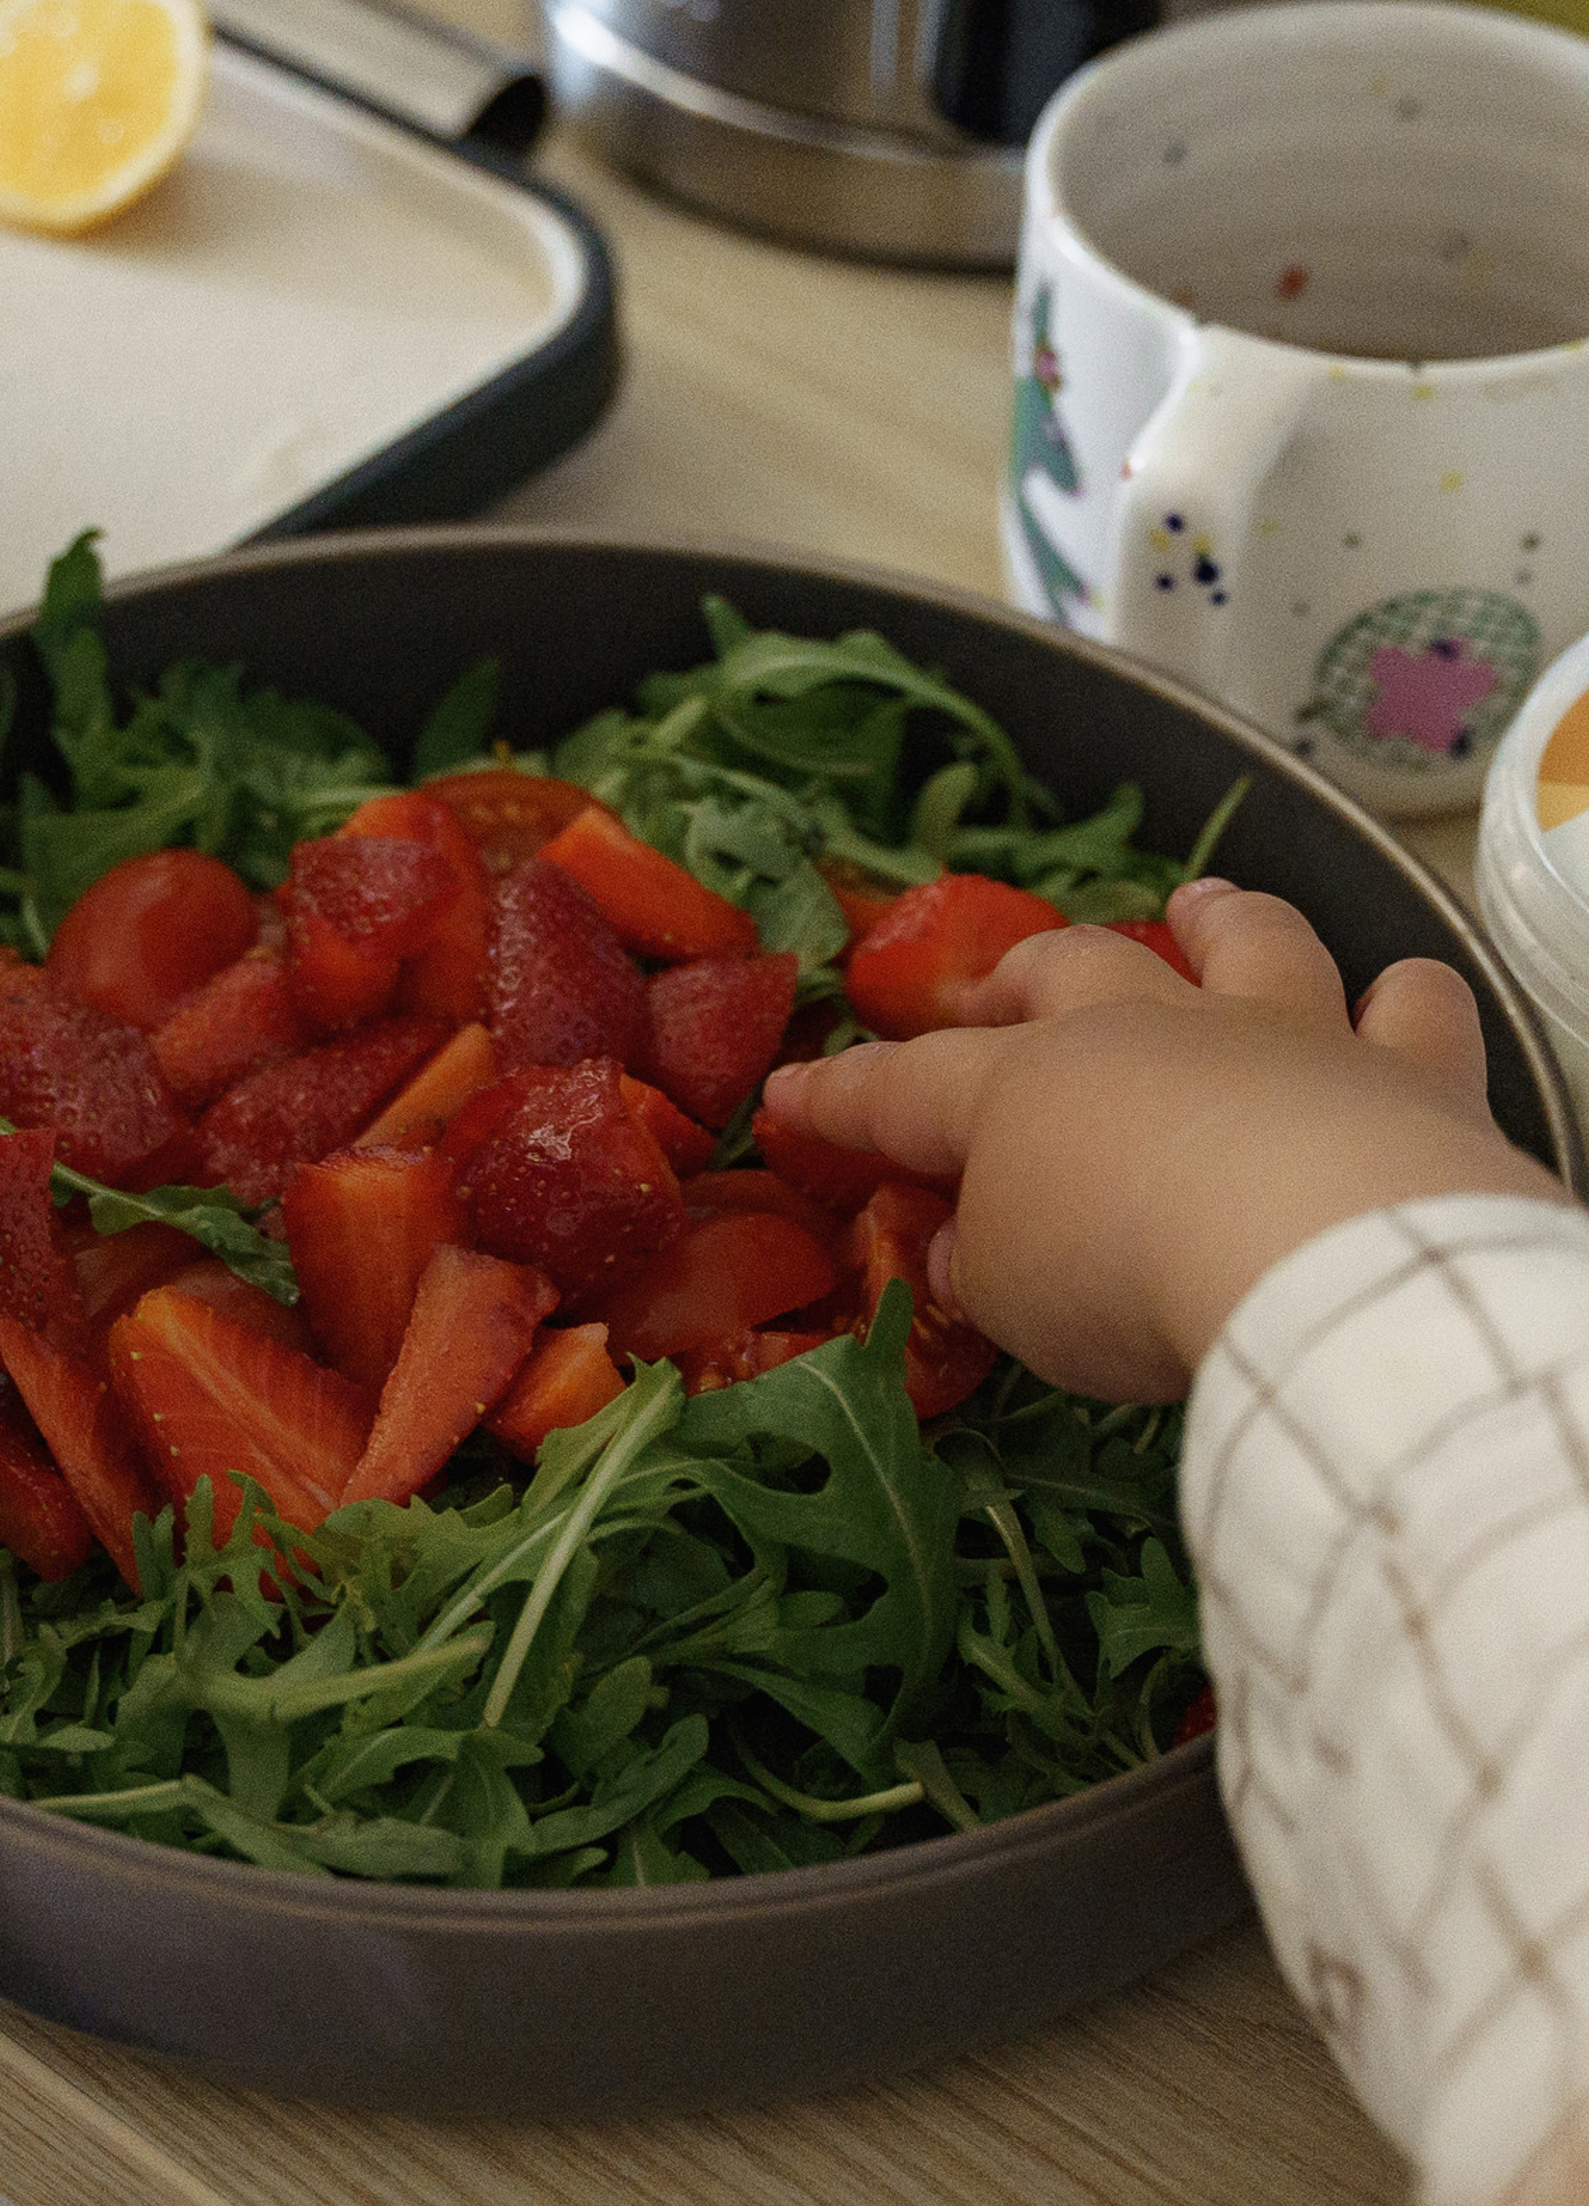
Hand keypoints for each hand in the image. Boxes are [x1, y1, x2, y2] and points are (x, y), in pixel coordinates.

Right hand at [760, 881, 1561, 1400]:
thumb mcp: (1014, 1302)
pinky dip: (1403, 999)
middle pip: (1072, 971)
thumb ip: (984, 1265)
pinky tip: (1398, 995)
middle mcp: (1151, 1031)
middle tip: (1002, 992)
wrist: (1315, 1250)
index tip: (791, 1095)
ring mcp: (1285, 1034)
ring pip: (1250, 944)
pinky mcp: (1407, 1069)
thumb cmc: (1126, 1278)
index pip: (906, 1089)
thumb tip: (965, 1247)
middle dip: (1025, 978)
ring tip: (1204, 903)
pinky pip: (1413, 1007)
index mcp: (1027, 1090)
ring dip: (1222, 922)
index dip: (842, 1097)